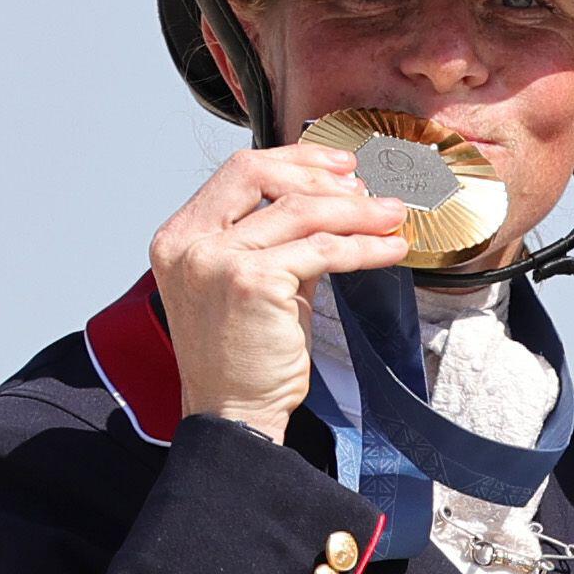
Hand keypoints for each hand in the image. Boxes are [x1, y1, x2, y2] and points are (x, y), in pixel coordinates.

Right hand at [151, 144, 409, 442]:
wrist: (234, 412)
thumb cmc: (244, 354)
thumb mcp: (252, 281)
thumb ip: (280, 238)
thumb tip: (336, 202)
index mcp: (181, 236)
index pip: (239, 172)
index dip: (296, 161)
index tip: (338, 166)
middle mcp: (189, 243)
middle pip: (263, 176)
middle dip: (323, 177)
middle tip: (369, 191)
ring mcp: (216, 261)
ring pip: (303, 212)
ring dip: (358, 212)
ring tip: (393, 217)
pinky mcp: (252, 283)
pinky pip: (324, 250)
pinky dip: (365, 247)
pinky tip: (389, 250)